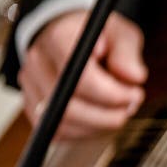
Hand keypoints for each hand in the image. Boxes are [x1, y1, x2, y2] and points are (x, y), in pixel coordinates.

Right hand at [18, 10, 147, 138]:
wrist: (71, 36)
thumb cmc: (100, 37)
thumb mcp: (121, 34)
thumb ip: (127, 54)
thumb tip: (134, 77)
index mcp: (58, 38)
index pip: (80, 77)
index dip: (111, 93)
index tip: (134, 93)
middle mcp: (38, 63)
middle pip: (70, 107)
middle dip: (108, 115)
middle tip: (131, 106)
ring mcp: (32, 86)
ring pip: (64, 124)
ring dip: (99, 125)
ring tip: (118, 110)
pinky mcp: (33, 107)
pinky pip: (59, 132)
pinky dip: (86, 132)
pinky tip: (100, 117)